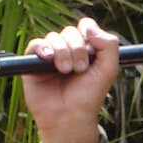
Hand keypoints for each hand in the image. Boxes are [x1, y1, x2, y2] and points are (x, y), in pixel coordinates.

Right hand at [20, 17, 120, 142]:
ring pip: (54, 37)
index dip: (88, 31)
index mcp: (85, 49)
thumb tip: (90, 27)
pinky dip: (42, 48)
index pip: (85, 26)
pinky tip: (48, 58)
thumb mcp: (108, 70)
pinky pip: (35, 44)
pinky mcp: (32, 63)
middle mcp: (67, 50)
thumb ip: (109, 45)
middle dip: (77, 48)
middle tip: (80, 69)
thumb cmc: (89, 96)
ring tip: (65, 71)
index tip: (92, 48)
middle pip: (70, 31)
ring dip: (62, 52)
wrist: (70, 117)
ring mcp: (50, 56)